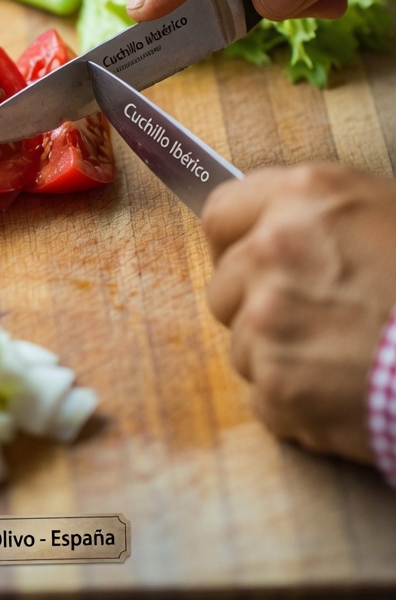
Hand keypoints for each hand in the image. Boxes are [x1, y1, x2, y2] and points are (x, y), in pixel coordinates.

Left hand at [202, 163, 395, 463]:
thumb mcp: (388, 211)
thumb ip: (318, 213)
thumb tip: (278, 224)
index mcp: (303, 198)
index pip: (221, 214)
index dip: (236, 241)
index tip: (249, 259)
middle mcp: (271, 251)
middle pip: (223, 284)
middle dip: (256, 302)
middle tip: (313, 317)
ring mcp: (268, 321)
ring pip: (242, 343)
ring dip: (279, 354)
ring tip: (341, 356)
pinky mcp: (278, 385)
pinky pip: (264, 396)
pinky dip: (295, 402)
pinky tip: (342, 391)